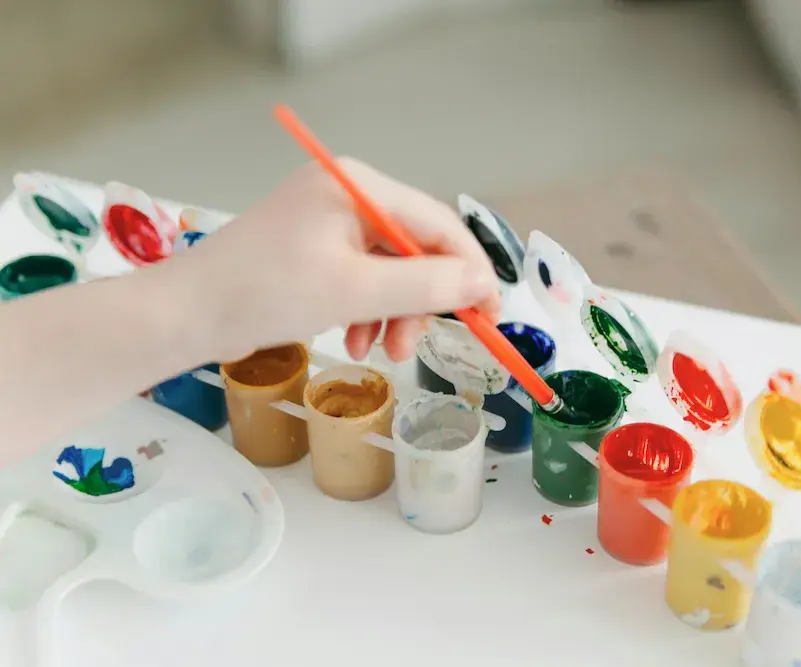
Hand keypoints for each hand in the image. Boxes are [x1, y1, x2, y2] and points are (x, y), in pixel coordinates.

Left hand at [166, 159, 500, 363]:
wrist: (185, 315)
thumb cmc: (265, 293)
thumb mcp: (355, 291)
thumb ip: (426, 285)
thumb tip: (482, 283)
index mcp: (357, 187)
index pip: (437, 224)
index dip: (469, 270)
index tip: (491, 314)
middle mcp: (346, 196)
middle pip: (415, 248)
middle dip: (422, 300)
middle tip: (416, 344)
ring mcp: (327, 223)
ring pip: (391, 270)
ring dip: (395, 313)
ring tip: (380, 350)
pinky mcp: (312, 250)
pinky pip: (362, 279)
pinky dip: (367, 312)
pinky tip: (354, 340)